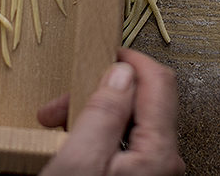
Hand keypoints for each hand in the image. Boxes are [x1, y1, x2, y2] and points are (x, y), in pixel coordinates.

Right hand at [38, 48, 185, 175]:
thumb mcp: (79, 160)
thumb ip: (104, 112)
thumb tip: (122, 72)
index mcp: (158, 152)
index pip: (159, 80)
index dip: (129, 60)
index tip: (100, 55)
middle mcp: (164, 160)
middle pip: (141, 100)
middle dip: (97, 93)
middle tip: (59, 106)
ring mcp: (154, 169)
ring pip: (129, 120)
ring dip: (91, 114)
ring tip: (55, 128)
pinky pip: (123, 141)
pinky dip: (96, 134)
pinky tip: (70, 143)